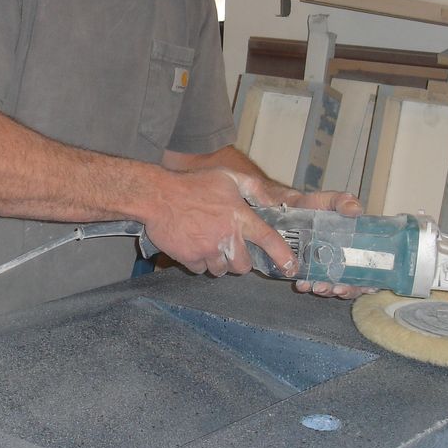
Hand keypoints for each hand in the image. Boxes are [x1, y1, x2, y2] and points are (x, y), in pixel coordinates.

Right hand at [143, 169, 298, 277]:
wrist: (158, 195)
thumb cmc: (193, 184)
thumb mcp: (227, 177)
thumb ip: (253, 188)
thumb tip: (272, 201)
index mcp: (240, 217)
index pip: (269, 241)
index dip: (283, 257)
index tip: (290, 267)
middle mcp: (227, 236)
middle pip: (243, 266)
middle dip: (239, 261)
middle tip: (231, 249)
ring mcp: (208, 249)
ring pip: (221, 270)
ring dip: (218, 262)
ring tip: (209, 244)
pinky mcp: (190, 258)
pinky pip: (200, 270)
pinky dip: (198, 262)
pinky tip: (193, 245)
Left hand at [285, 189, 378, 299]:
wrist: (286, 208)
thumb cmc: (314, 206)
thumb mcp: (329, 200)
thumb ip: (342, 201)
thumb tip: (355, 209)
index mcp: (354, 246)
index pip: (369, 269)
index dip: (371, 281)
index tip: (367, 286)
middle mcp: (342, 260)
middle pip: (352, 284)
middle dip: (345, 290)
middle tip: (337, 288)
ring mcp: (324, 267)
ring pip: (331, 287)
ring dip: (326, 290)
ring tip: (317, 286)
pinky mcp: (307, 269)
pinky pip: (310, 283)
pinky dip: (308, 286)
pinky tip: (303, 284)